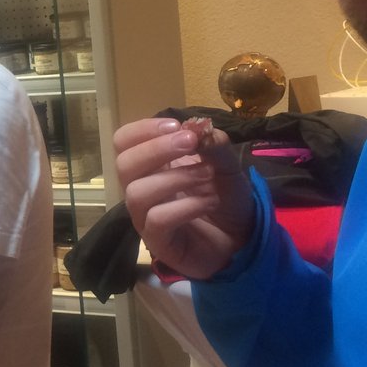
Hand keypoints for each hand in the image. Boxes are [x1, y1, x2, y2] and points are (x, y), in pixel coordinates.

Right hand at [113, 117, 254, 279]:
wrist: (242, 240)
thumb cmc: (226, 199)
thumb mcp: (227, 165)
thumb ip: (213, 145)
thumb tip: (197, 128)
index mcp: (152, 165)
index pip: (123, 142)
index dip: (143, 130)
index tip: (175, 125)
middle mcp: (141, 188)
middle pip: (123, 164)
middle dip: (156, 149)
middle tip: (190, 142)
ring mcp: (145, 217)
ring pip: (136, 192)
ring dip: (176, 177)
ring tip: (207, 175)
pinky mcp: (156, 241)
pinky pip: (157, 219)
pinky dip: (186, 206)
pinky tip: (210, 201)